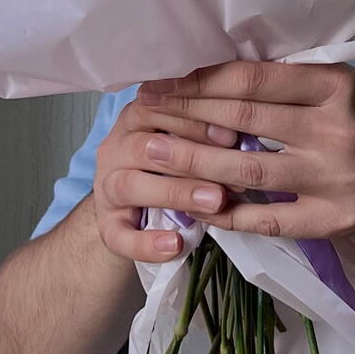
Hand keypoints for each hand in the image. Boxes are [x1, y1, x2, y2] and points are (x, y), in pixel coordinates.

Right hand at [93, 93, 239, 262]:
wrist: (130, 213)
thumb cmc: (169, 168)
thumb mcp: (184, 144)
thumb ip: (205, 135)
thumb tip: (249, 135)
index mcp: (134, 119)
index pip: (156, 108)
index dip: (193, 120)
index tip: (231, 135)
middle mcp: (114, 148)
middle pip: (142, 146)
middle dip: (189, 159)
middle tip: (230, 174)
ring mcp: (105, 188)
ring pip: (128, 185)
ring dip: (175, 193)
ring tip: (214, 203)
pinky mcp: (105, 227)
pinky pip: (119, 236)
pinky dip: (147, 242)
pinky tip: (175, 245)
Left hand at [135, 61, 354, 239]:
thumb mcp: (341, 82)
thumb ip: (291, 79)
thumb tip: (218, 68)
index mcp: (335, 85)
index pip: (255, 78)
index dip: (204, 79)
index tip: (165, 79)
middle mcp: (335, 129)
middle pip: (246, 120)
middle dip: (189, 115)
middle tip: (145, 113)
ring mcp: (335, 179)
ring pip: (249, 169)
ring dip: (196, 161)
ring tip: (156, 153)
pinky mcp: (334, 220)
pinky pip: (269, 217)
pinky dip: (230, 211)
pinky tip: (197, 204)